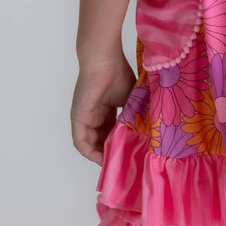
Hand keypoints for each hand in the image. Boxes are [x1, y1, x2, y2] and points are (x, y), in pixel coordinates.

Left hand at [71, 46, 137, 164]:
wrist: (105, 61)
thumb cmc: (118, 74)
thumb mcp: (131, 101)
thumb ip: (136, 116)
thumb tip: (148, 133)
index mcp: (105, 110)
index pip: (110, 133)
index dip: (119, 144)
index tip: (129, 154)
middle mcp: (93, 116)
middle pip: (100, 141)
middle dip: (110, 153)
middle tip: (123, 164)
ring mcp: (84, 118)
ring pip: (91, 144)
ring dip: (101, 156)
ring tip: (114, 164)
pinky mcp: (77, 119)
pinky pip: (81, 142)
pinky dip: (90, 153)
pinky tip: (102, 159)